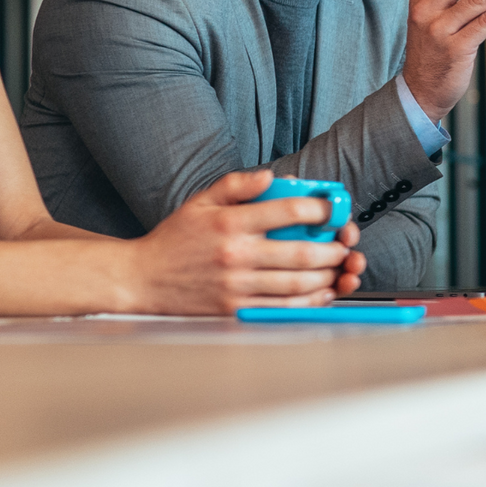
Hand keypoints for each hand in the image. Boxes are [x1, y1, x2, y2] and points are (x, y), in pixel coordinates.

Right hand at [125, 170, 365, 313]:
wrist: (141, 280)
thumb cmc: (175, 239)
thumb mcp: (201, 202)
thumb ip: (237, 184)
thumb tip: (271, 176)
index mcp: (231, 223)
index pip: (289, 211)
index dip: (322, 209)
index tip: (334, 211)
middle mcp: (237, 255)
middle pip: (302, 253)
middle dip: (333, 249)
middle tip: (344, 245)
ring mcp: (236, 286)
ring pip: (297, 283)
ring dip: (327, 276)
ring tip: (337, 267)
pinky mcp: (235, 310)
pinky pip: (283, 307)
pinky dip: (309, 301)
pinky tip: (320, 291)